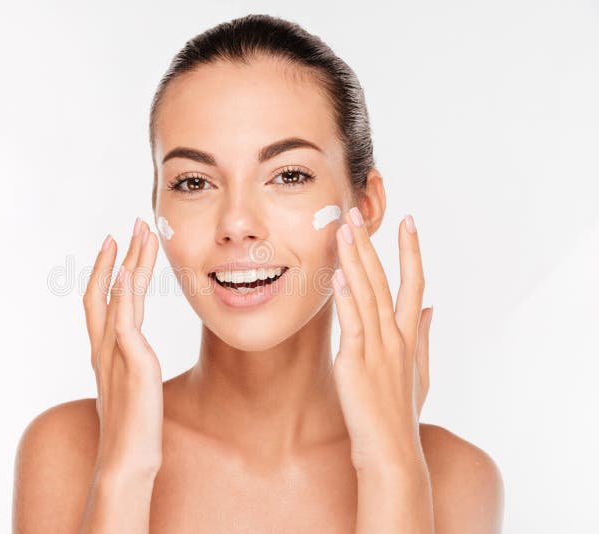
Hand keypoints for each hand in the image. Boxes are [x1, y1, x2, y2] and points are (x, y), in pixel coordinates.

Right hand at [82, 217, 162, 477]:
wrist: (126, 463)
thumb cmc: (132, 432)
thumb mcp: (131, 390)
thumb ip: (130, 366)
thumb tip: (135, 354)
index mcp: (105, 353)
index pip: (102, 301)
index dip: (107, 270)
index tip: (118, 243)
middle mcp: (105, 348)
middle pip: (108, 290)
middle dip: (121, 256)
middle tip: (134, 224)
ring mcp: (116, 355)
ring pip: (118, 298)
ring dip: (128, 263)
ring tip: (139, 234)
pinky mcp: (132, 365)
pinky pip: (125, 323)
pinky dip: (124, 296)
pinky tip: (128, 274)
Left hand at [330, 208, 430, 472]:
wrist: (391, 450)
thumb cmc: (400, 414)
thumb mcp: (419, 372)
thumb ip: (424, 337)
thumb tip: (431, 308)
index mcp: (409, 336)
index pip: (413, 283)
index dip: (411, 251)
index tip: (409, 222)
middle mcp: (395, 337)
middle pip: (384, 281)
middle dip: (371, 244)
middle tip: (358, 213)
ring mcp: (376, 348)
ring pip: (366, 295)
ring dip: (355, 261)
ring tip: (345, 231)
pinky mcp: (355, 363)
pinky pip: (352, 324)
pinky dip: (346, 298)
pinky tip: (339, 276)